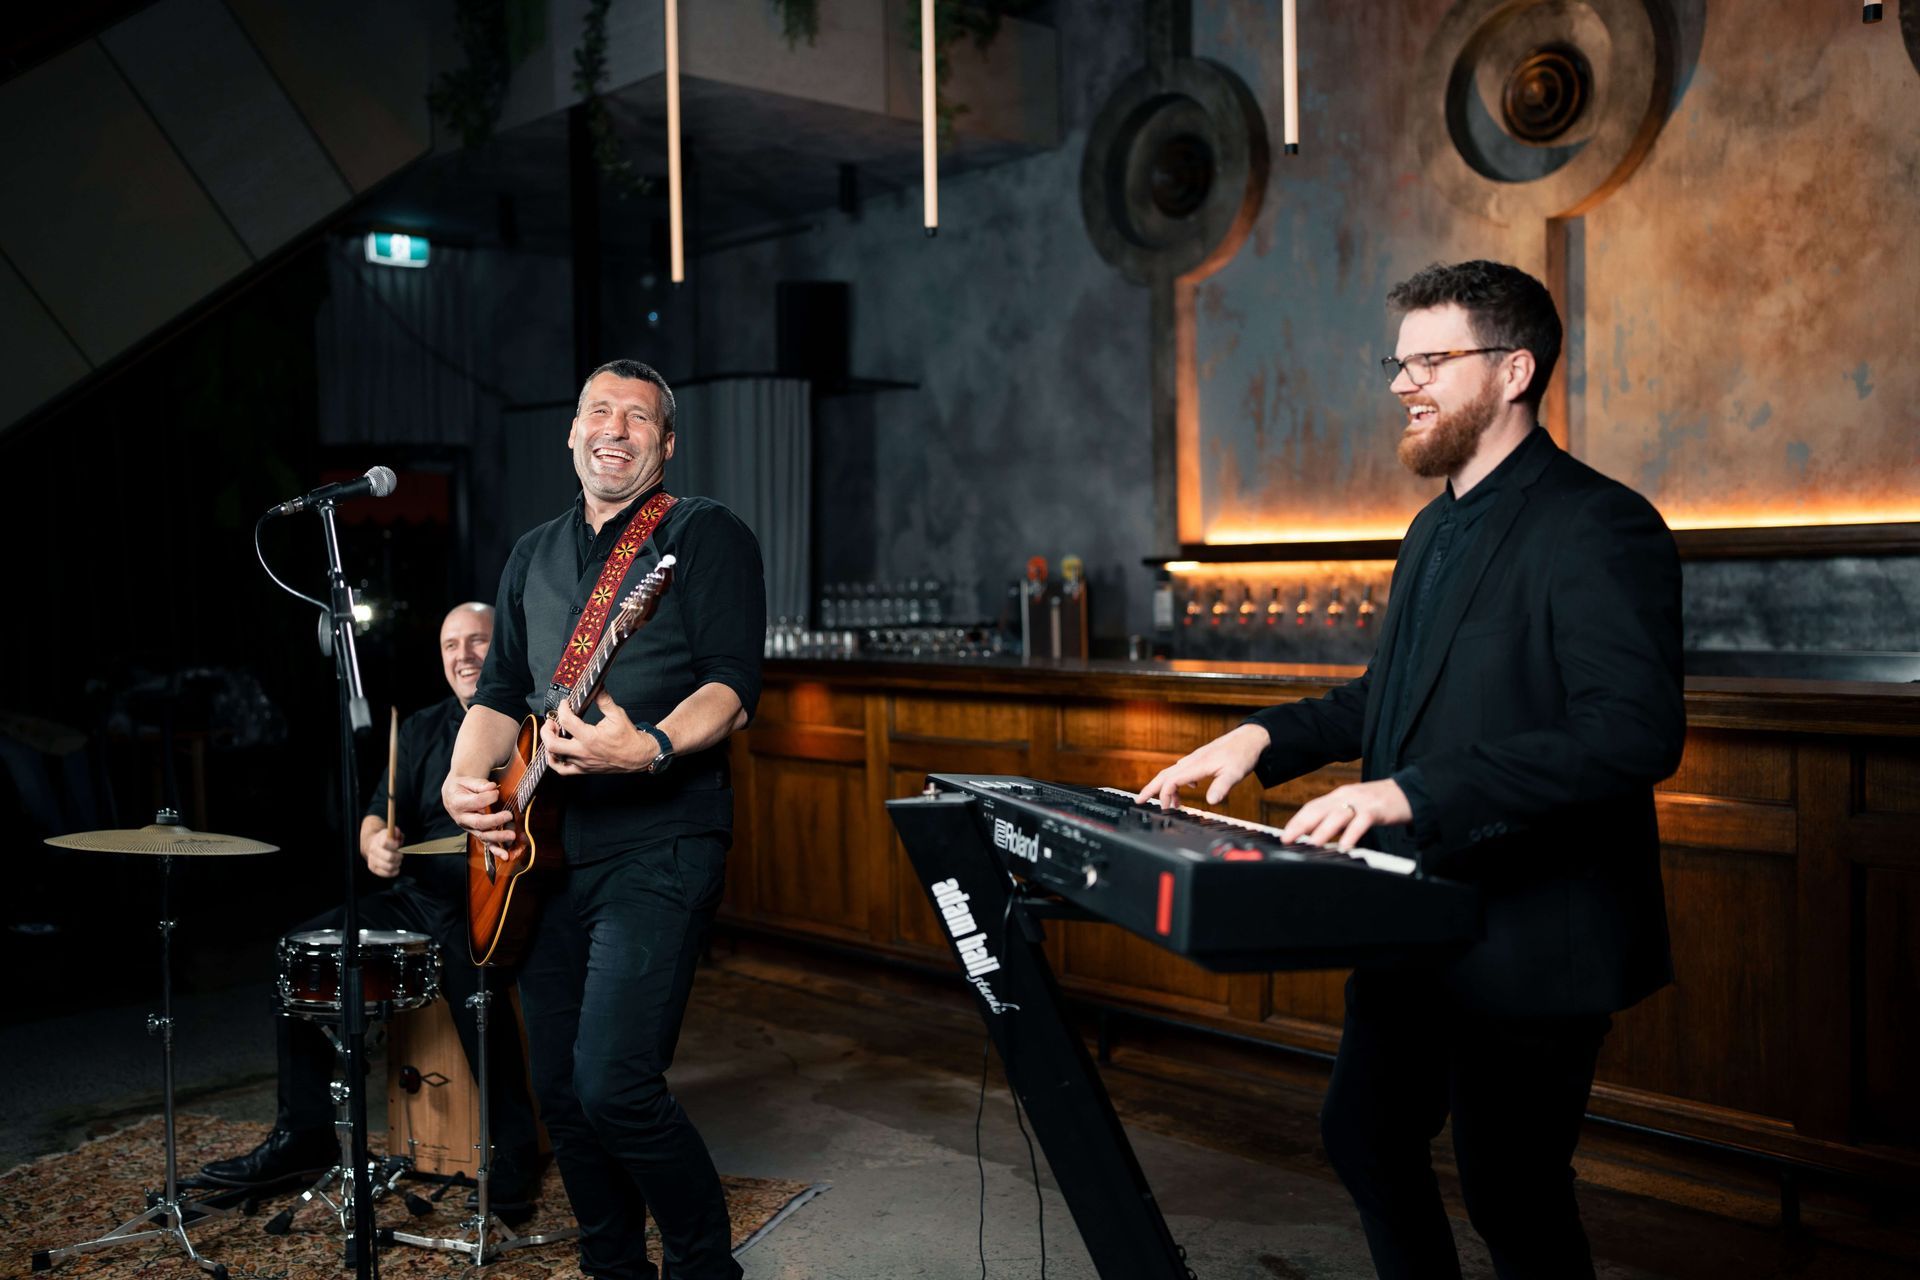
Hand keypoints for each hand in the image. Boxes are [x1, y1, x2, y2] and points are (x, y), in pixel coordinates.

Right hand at [361, 825, 404, 877]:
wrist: (373, 845)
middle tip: (401, 855)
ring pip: (389, 866)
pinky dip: (394, 871)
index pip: (386, 843)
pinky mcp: (373, 869)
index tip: (398, 845)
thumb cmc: (386, 839)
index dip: (394, 845)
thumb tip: (397, 832)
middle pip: (390, 857)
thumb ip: (396, 832)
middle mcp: (374, 850)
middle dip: (399, 856)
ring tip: (397, 861)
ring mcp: (372, 860)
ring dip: (397, 864)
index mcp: (378, 840)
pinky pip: (387, 874)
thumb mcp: (392, 833)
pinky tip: (396, 867)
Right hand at [443, 774, 521, 862]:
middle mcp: (463, 818)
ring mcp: (470, 828)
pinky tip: (505, 856)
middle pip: (479, 822)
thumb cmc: (461, 787)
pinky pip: (486, 844)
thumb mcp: (467, 781)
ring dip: (498, 837)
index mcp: (458, 804)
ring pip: (483, 835)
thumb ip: (480, 784)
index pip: (475, 802)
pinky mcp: (477, 833)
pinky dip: (496, 851)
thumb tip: (492, 787)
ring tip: (511, 835)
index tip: (496, 791)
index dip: (488, 797)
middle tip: (509, 815)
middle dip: (495, 820)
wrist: (453, 796)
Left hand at [543, 691, 649, 775]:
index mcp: (591, 737)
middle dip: (547, 730)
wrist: (638, 756)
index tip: (565, 704)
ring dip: (549, 744)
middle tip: (552, 721)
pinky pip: (562, 770)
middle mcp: (584, 752)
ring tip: (553, 734)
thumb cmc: (629, 738)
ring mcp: (582, 763)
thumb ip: (604, 700)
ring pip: (554, 758)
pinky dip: (554, 761)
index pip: (567, 721)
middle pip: (553, 744)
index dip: (562, 709)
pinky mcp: (583, 770)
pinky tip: (555, 752)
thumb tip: (597, 686)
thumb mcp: (617, 714)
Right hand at [1135, 723, 1271, 809]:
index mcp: (1197, 764)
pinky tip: (1189, 789)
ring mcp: (1195, 759)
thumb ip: (1221, 787)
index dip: (1165, 795)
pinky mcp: (1201, 759)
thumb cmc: (1242, 754)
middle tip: (1139, 800)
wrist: (1250, 738)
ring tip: (1169, 804)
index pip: (1172, 780)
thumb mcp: (1235, 774)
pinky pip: (1183, 770)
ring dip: (1166, 787)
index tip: (1166, 809)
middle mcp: (1192, 760)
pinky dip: (1179, 781)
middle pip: (1165, 774)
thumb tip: (1211, 802)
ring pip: (1172, 772)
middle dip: (1150, 788)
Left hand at [1279, 779, 1411, 851]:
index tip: (1283, 835)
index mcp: (1338, 795)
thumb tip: (1316, 835)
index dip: (1296, 821)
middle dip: (1301, 824)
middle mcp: (1346, 796)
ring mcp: (1361, 802)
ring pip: (1337, 814)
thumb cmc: (1380, 804)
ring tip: (1312, 844)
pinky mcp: (1377, 809)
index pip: (1311, 807)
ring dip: (1323, 830)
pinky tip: (1345, 846)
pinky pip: (1362, 822)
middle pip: (1319, 809)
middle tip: (1288, 839)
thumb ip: (1337, 818)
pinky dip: (1352, 834)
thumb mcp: (1354, 807)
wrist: (1411, 791)